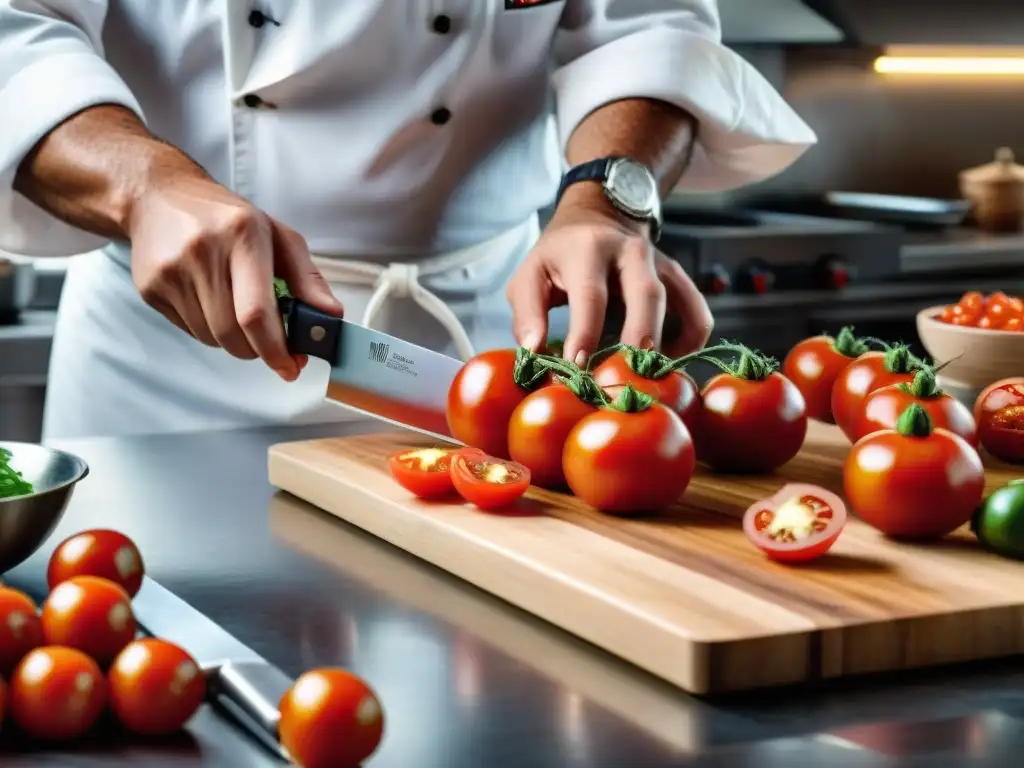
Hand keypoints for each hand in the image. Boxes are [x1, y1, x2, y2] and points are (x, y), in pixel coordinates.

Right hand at [126, 176, 342, 380]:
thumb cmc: (227, 219)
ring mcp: (171, 272)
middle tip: (268, 340)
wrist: (157, 197)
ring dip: (233, 339)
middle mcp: (203, 252)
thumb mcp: (278, 236)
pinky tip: (210, 301)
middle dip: (258, 349)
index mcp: (242, 235)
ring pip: (212, 338)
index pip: (256, 313)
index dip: (275, 349)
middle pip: (233, 334)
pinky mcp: (150, 288)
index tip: (291, 366)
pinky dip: (208, 329)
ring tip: (236, 308)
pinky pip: (189, 331)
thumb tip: (331, 316)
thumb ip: (309, 279)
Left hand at [506, 188, 712, 364]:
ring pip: (680, 303)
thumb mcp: (531, 273)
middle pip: (648, 295)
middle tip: (623, 379)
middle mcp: (631, 251)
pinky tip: (667, 363)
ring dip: (670, 347)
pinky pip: (697, 311)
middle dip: (639, 340)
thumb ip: (528, 313)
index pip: (591, 294)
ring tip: (647, 379)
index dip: (585, 334)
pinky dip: (691, 342)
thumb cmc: (559, 255)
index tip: (576, 367)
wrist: (597, 215)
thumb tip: (534, 353)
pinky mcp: (677, 278)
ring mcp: (660, 263)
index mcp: (589, 249)